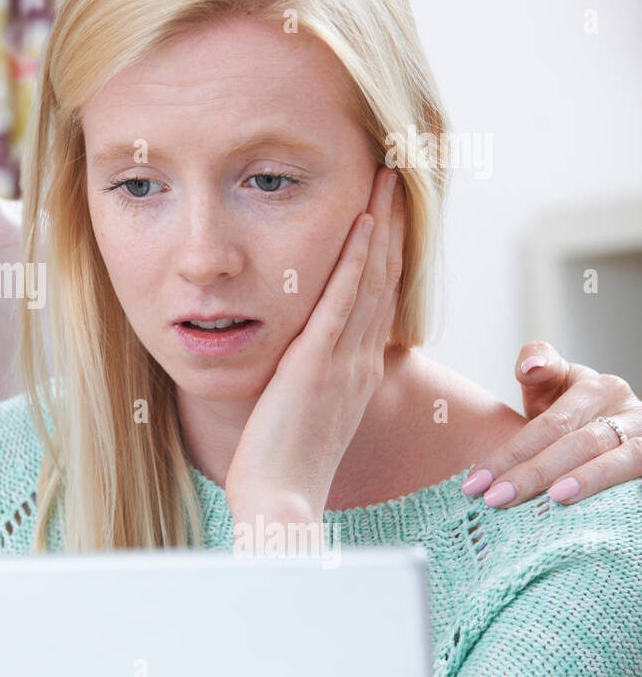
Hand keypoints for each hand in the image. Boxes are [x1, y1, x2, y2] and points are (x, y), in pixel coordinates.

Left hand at [224, 165, 405, 530]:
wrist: (280, 500)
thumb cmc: (282, 466)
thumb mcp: (305, 414)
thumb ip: (309, 380)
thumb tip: (298, 356)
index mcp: (358, 373)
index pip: (381, 299)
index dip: (390, 252)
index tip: (391, 212)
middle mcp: (360, 361)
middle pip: (387, 279)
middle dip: (393, 224)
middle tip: (397, 176)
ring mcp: (343, 361)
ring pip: (373, 280)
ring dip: (381, 226)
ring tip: (386, 179)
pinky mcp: (317, 365)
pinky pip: (343, 302)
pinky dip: (355, 260)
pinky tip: (361, 224)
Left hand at [461, 342, 639, 505]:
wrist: (610, 426)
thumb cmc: (569, 409)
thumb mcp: (552, 383)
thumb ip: (538, 366)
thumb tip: (529, 367)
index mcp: (598, 388)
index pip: (550, 424)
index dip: (511, 453)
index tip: (474, 483)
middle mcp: (630, 413)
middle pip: (580, 443)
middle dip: (534, 473)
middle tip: (496, 499)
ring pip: (620, 460)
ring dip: (585, 482)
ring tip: (552, 500)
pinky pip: (637, 484)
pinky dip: (614, 496)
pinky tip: (586, 514)